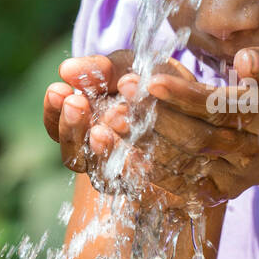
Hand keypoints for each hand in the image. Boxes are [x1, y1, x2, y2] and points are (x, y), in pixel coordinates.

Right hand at [42, 51, 221, 210]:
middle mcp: (102, 159)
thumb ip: (101, 70)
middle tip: (77, 102)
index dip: (55, 113)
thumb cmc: (158, 81)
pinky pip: (142, 187)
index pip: (59, 129)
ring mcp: (126, 178)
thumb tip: (67, 70)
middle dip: (74, 129)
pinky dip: (138, 168)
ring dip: (103, 149)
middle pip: (75, 158)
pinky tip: (139, 151)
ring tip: (107, 120)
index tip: (59, 89)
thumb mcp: (129, 67)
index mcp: (87, 128)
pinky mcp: (158, 191)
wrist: (203, 106)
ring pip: (103, 176)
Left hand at [133, 40, 258, 203]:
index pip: (221, 106)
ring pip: (186, 164)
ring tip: (108, 123)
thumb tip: (244, 62)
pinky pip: (182, 186)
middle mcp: (254, 150)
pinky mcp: (223, 192)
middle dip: (155, 118)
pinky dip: (151, 173)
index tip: (149, 80)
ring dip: (144, 146)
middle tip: (119, 97)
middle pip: (198, 137)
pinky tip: (121, 154)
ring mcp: (238, 175)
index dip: (184, 95)